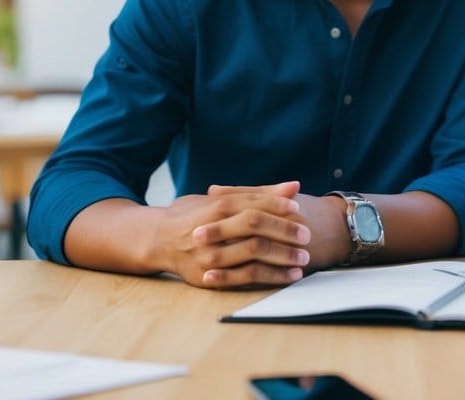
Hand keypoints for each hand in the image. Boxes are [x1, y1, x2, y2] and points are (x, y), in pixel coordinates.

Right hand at [156, 180, 310, 288]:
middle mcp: (211, 228)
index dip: (277, 205)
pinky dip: (270, 277)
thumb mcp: (220, 198)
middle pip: (253, 225)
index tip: (299, 210)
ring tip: (303, 259)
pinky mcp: (207, 277)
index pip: (253, 203)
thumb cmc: (195, 214)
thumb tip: (294, 186)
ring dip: (282, 256)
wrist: (157, 240)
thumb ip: (258, 194)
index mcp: (216, 205)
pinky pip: (244, 277)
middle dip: (284, 230)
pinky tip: (288, 277)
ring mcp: (208, 254)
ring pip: (251, 252)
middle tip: (307, 235)